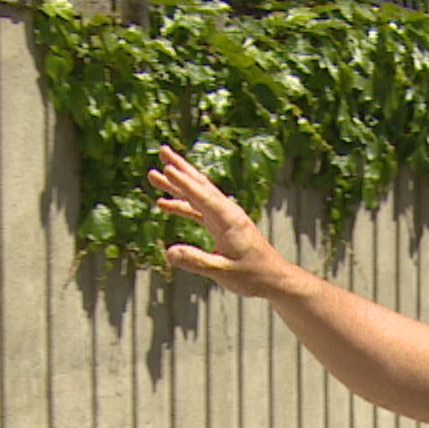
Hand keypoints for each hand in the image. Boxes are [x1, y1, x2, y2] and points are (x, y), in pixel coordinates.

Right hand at [148, 145, 294, 297]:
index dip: (183, 182)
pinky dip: (182, 205)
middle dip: (180, 167)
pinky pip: (198, 210)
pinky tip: (165, 204)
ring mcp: (224, 217)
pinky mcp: (222, 225)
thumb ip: (196, 261)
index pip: (202, 196)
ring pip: (197, 195)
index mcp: (228, 219)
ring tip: (155, 174)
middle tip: (162, 150)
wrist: (273, 277)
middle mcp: (226, 212)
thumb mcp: (222, 271)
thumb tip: (168, 253)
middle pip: (199, 184)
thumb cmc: (252, 275)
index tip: (167, 167)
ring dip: (176, 184)